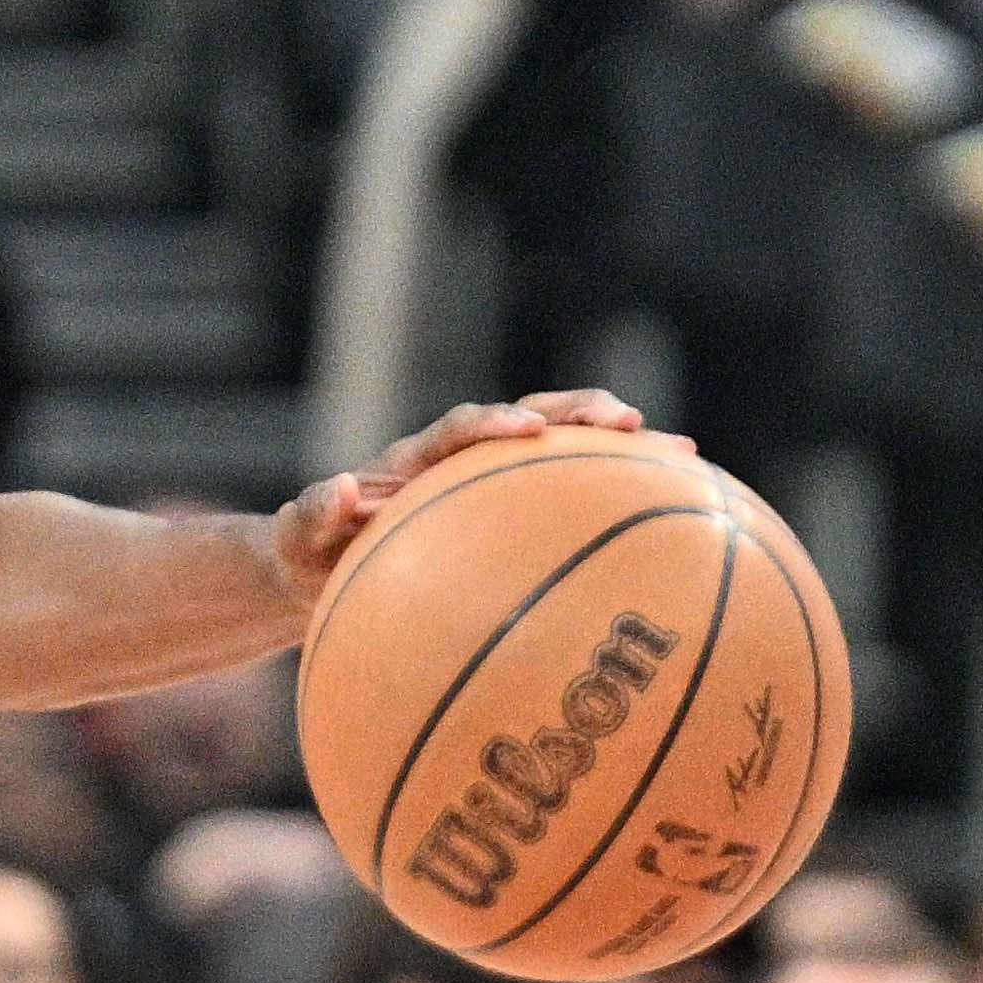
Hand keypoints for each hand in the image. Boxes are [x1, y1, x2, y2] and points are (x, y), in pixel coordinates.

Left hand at [270, 392, 652, 597]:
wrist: (321, 569)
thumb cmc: (309, 556)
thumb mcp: (298, 539)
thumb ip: (311, 515)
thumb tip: (334, 489)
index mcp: (415, 461)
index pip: (459, 428)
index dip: (492, 424)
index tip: (524, 430)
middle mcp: (461, 460)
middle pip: (532, 418)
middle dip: (579, 413)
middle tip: (629, 421)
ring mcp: (491, 486)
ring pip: (563, 455)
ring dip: (617, 452)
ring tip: (683, 453)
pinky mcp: (511, 515)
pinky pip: (569, 504)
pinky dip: (615, 507)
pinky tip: (677, 530)